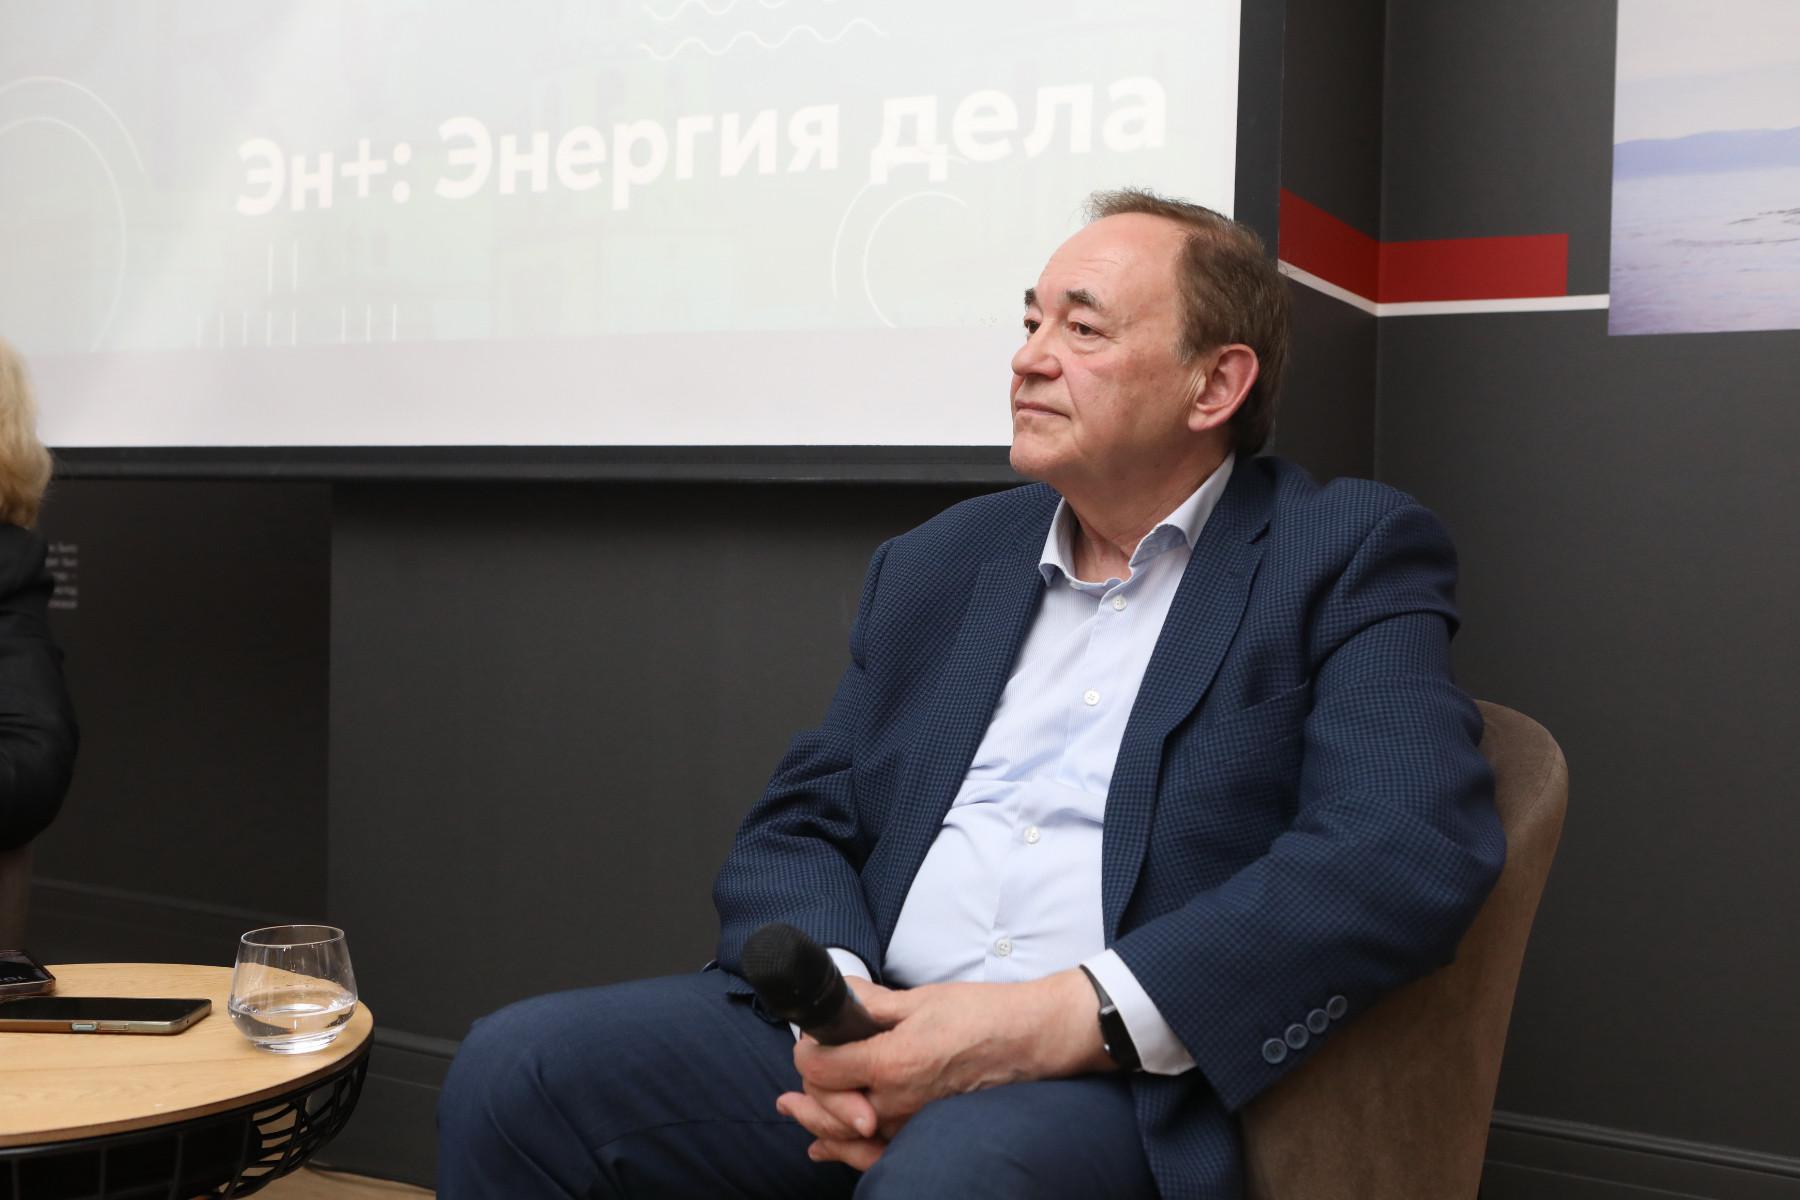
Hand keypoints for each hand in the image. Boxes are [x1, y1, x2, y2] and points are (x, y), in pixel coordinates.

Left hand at [776, 970, 1109, 1169]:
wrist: (1033, 1041)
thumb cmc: (984, 1015)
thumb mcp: (920, 999)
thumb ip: (871, 1004)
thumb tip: (839, 996)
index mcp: (891, 1062)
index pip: (821, 1068)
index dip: (806, 1051)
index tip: (807, 1039)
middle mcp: (897, 1101)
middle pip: (828, 1103)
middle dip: (808, 1088)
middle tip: (795, 1076)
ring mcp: (911, 1122)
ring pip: (845, 1133)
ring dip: (817, 1120)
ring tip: (793, 1110)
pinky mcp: (925, 1131)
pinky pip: (874, 1152)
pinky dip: (845, 1150)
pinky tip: (825, 1147)